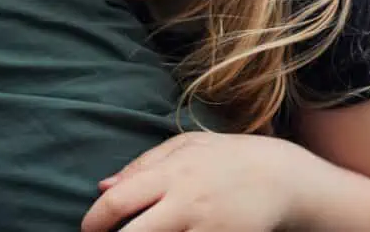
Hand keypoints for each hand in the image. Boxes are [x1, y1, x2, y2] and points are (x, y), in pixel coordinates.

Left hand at [80, 132, 311, 231]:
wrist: (282, 178)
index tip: (88, 230)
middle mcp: (186, 202)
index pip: (119, 201)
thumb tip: (102, 187)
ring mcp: (206, 228)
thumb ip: (142, 164)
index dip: (95, 220)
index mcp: (172, 173)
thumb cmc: (226, 158)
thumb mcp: (186, 146)